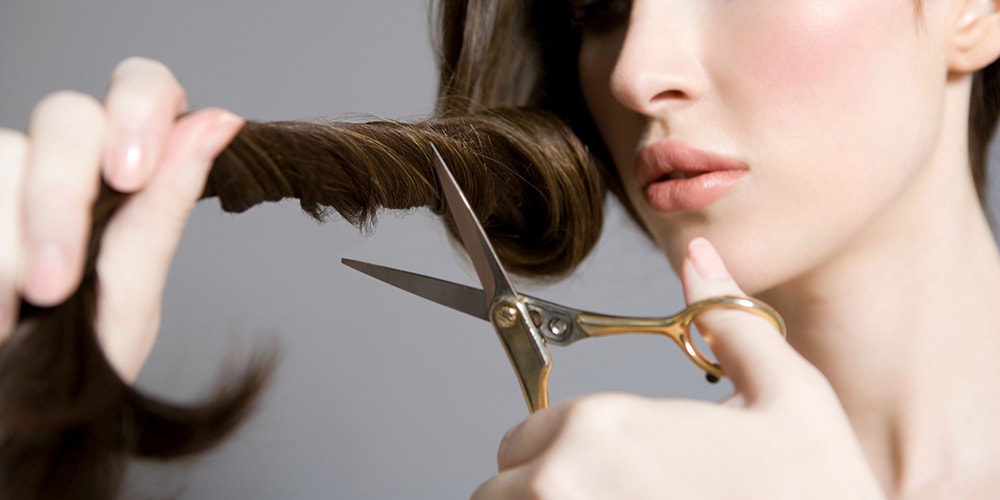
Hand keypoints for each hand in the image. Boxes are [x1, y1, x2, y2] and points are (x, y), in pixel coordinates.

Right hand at [0, 57, 243, 380]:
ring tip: (21, 311)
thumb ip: (163, 211)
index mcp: (124, 181)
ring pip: (3, 154)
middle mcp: (61, 170)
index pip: (143, 90)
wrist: (8, 433)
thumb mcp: (127, 299)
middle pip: (67, 116)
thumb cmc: (71, 374)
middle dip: (62, 194)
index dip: (140, 109)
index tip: (134, 174)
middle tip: (59, 281)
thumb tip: (221, 120)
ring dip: (14, 238)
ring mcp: (1, 187)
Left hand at [471, 237, 884, 498]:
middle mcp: (561, 483)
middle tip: (618, 498)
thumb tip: (701, 260)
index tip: (602, 473)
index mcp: (601, 427)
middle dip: (544, 492)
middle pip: (503, 488)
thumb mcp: (789, 398)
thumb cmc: (815, 497)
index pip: (521, 439)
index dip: (559, 454)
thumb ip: (730, 323)